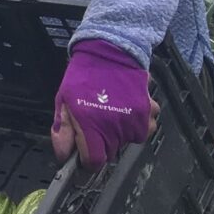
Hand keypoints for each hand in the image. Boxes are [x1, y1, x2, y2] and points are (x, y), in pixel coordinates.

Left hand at [52, 39, 156, 169]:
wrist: (110, 51)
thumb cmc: (83, 77)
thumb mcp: (63, 101)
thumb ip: (63, 131)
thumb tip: (65, 156)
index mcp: (91, 126)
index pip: (94, 162)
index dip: (87, 160)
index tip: (84, 151)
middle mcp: (116, 128)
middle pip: (111, 153)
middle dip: (102, 143)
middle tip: (96, 122)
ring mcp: (136, 121)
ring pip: (130, 141)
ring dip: (121, 133)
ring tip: (112, 112)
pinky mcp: (150, 112)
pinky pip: (146, 128)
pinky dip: (138, 122)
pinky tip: (127, 107)